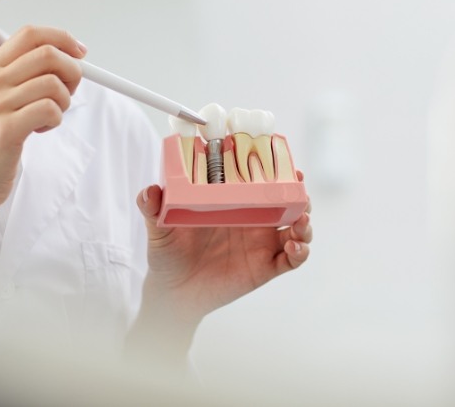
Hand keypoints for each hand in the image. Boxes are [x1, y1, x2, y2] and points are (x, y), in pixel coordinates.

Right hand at [0, 26, 86, 210]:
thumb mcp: (3, 100)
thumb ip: (29, 78)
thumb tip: (72, 60)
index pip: (31, 34)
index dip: (63, 39)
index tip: (81, 53)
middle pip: (49, 54)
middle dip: (73, 72)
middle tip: (68, 94)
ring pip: (54, 84)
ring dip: (64, 102)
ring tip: (48, 117)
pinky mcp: (5, 128)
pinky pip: (50, 109)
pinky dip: (56, 120)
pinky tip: (40, 130)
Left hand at [135, 172, 311, 327]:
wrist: (173, 292)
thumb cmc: (168, 254)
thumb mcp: (159, 228)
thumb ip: (153, 209)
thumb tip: (149, 191)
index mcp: (234, 202)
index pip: (261, 181)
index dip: (277, 170)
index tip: (285, 161)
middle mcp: (253, 219)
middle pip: (287, 201)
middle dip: (299, 194)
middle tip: (300, 190)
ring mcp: (262, 243)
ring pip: (297, 227)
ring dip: (305, 222)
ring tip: (300, 221)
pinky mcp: (266, 267)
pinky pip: (292, 258)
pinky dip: (300, 251)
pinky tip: (293, 246)